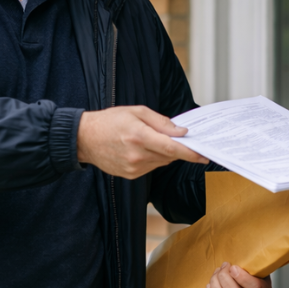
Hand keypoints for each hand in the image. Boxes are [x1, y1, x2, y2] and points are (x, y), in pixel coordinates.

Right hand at [76, 106, 207, 178]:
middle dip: (177, 148)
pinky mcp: (130, 175)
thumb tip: (181, 132)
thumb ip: (161, 122)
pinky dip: (153, 158)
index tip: (204, 155)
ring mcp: (133, 168)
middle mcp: (137, 155)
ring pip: (161, 162)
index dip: (190, 153)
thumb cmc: (110, 121)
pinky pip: (151, 167)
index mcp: (139, 136)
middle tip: (178, 138)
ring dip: (164, 153)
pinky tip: (141, 149)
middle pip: (169, 156)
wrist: (85, 138)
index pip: (172, 148)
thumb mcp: (136, 112)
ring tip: (150, 139)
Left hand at [203, 263, 272, 287]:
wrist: (246, 285)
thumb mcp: (255, 267)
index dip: (241, 276)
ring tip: (216, 275)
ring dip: (214, 284)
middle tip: (222, 267)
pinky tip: (210, 287)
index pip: (255, 287)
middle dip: (223, 276)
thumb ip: (249, 264)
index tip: (232, 267)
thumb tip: (232, 263)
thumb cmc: (250, 273)